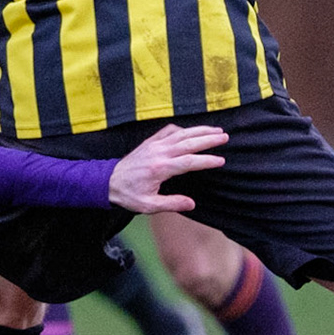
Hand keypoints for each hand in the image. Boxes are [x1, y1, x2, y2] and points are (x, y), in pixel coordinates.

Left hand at [108, 124, 228, 212]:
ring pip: (181, 133)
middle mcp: (159, 153)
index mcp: (160, 169)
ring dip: (200, 130)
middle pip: (188, 142)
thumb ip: (171, 204)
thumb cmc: (129, 195)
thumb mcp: (149, 206)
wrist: (108, 182)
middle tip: (225, 137)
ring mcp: (154, 145)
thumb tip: (192, 203)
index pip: (189, 162)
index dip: (206, 161)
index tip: (221, 160)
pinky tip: (192, 131)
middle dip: (208, 138)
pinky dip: (183, 129)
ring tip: (216, 130)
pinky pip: (169, 131)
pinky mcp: (150, 142)